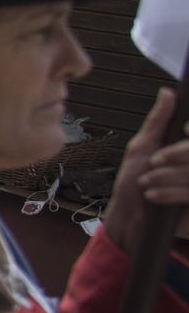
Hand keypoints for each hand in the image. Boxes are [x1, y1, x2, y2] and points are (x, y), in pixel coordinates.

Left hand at [102, 88, 188, 251]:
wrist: (130, 220)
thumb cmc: (134, 182)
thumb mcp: (142, 148)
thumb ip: (158, 121)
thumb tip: (167, 92)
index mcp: (188, 154)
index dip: (183, 149)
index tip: (170, 144)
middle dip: (173, 161)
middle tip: (151, 167)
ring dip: (167, 179)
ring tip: (148, 185)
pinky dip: (172, 194)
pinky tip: (155, 197)